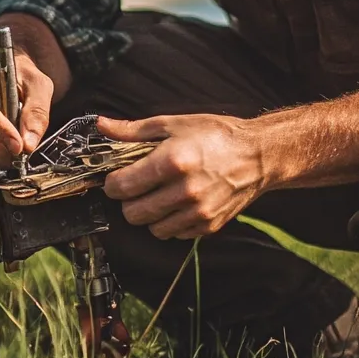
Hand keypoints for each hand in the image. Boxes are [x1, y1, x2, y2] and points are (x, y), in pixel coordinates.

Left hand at [99, 114, 268, 239]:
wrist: (256, 155)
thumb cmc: (215, 134)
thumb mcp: (172, 124)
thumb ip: (133, 130)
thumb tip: (102, 126)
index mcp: (172, 162)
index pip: (123, 186)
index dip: (112, 183)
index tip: (116, 177)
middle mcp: (184, 191)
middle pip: (133, 213)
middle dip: (128, 201)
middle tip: (136, 186)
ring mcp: (197, 212)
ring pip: (152, 228)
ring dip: (149, 213)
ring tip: (158, 194)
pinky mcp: (208, 226)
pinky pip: (175, 234)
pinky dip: (170, 221)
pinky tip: (177, 202)